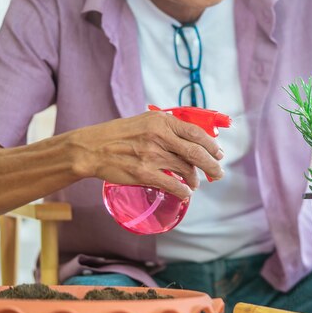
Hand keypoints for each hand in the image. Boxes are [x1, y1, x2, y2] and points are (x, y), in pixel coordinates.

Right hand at [69, 111, 223, 198]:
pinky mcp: (144, 173)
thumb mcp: (145, 121)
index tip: (219, 153)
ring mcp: (152, 156)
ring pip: (186, 170)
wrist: (92, 148)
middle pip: (196, 153)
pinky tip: (185, 192)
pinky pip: (173, 185)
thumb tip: (193, 139)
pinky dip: (183, 190)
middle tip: (218, 173)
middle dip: (212, 165)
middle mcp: (159, 136)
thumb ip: (168, 127)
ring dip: (195, 179)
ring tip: (195, 183)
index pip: (195, 132)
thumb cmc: (119, 135)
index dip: (211, 145)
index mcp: (161, 121)